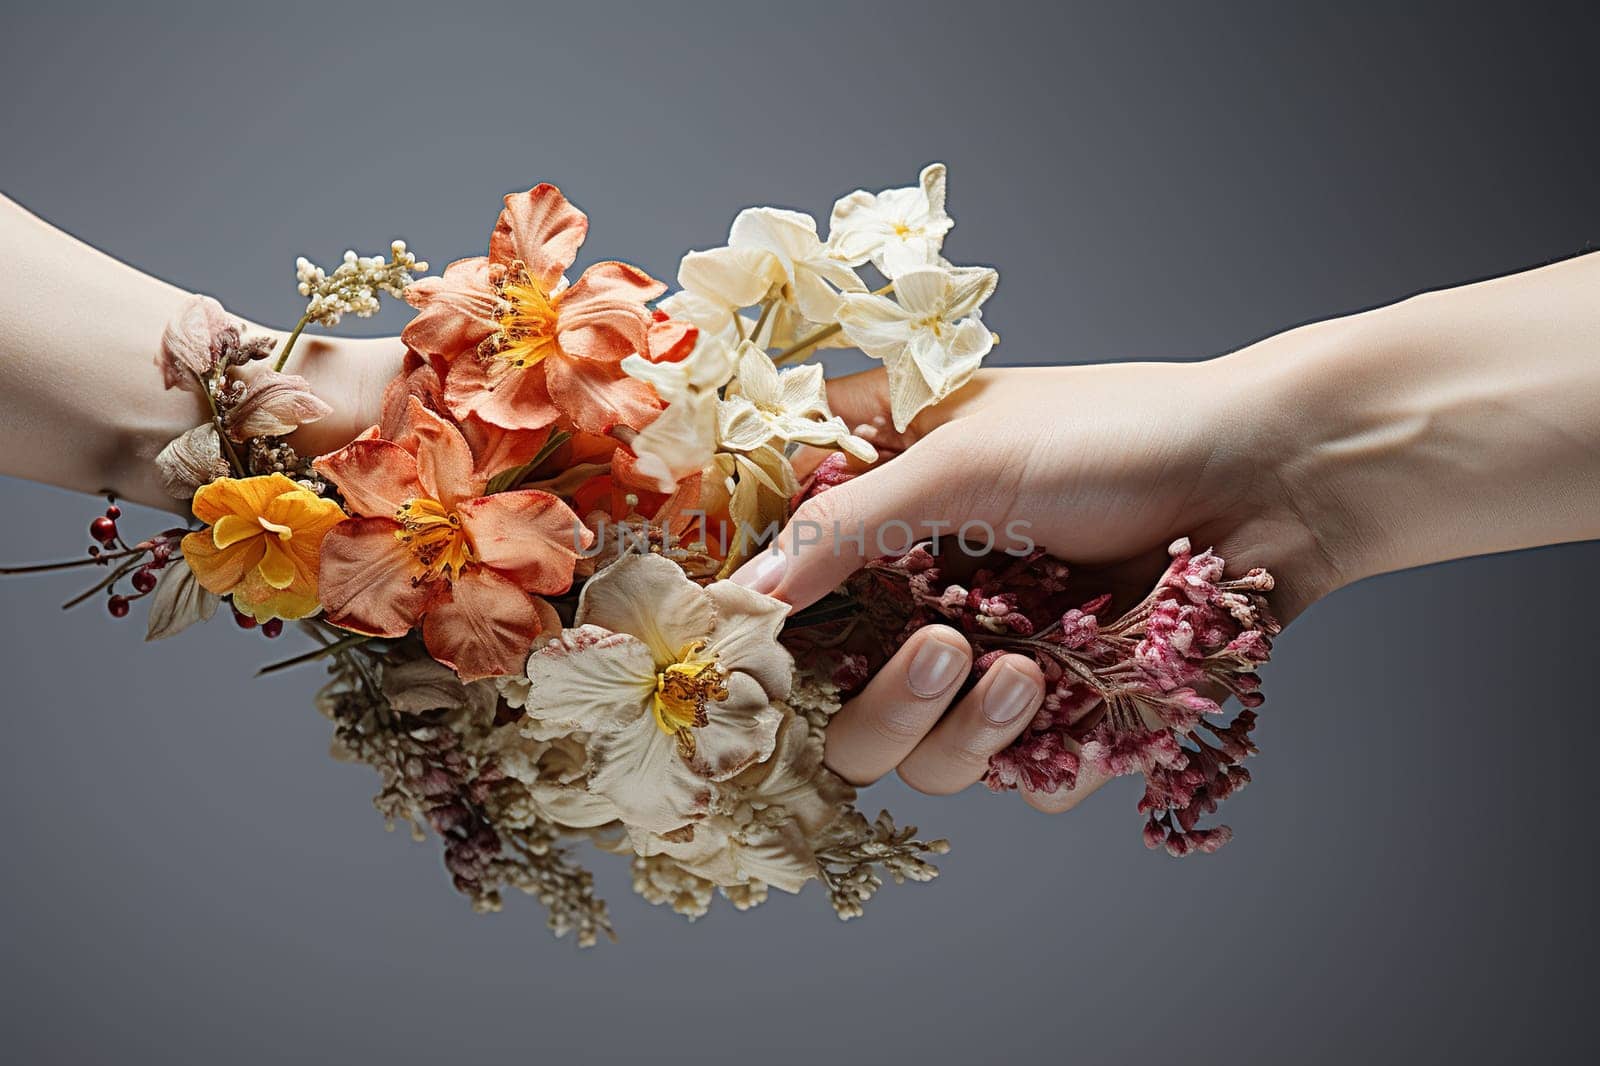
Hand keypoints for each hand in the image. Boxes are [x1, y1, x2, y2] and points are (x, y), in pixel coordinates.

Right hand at [732, 323, 1354, 808]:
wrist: (1272, 480)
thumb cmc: (1117, 433)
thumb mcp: (966, 459)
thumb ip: (847, 525)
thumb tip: (746, 597)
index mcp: (873, 497)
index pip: (767, 564)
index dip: (748, 611)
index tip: (745, 645)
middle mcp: (910, 586)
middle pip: (829, 697)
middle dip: (879, 700)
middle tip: (942, 652)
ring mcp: (978, 653)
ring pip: (915, 754)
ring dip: (961, 733)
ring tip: (1028, 677)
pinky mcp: (1052, 711)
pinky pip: (1015, 777)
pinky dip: (1048, 755)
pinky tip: (1088, 703)